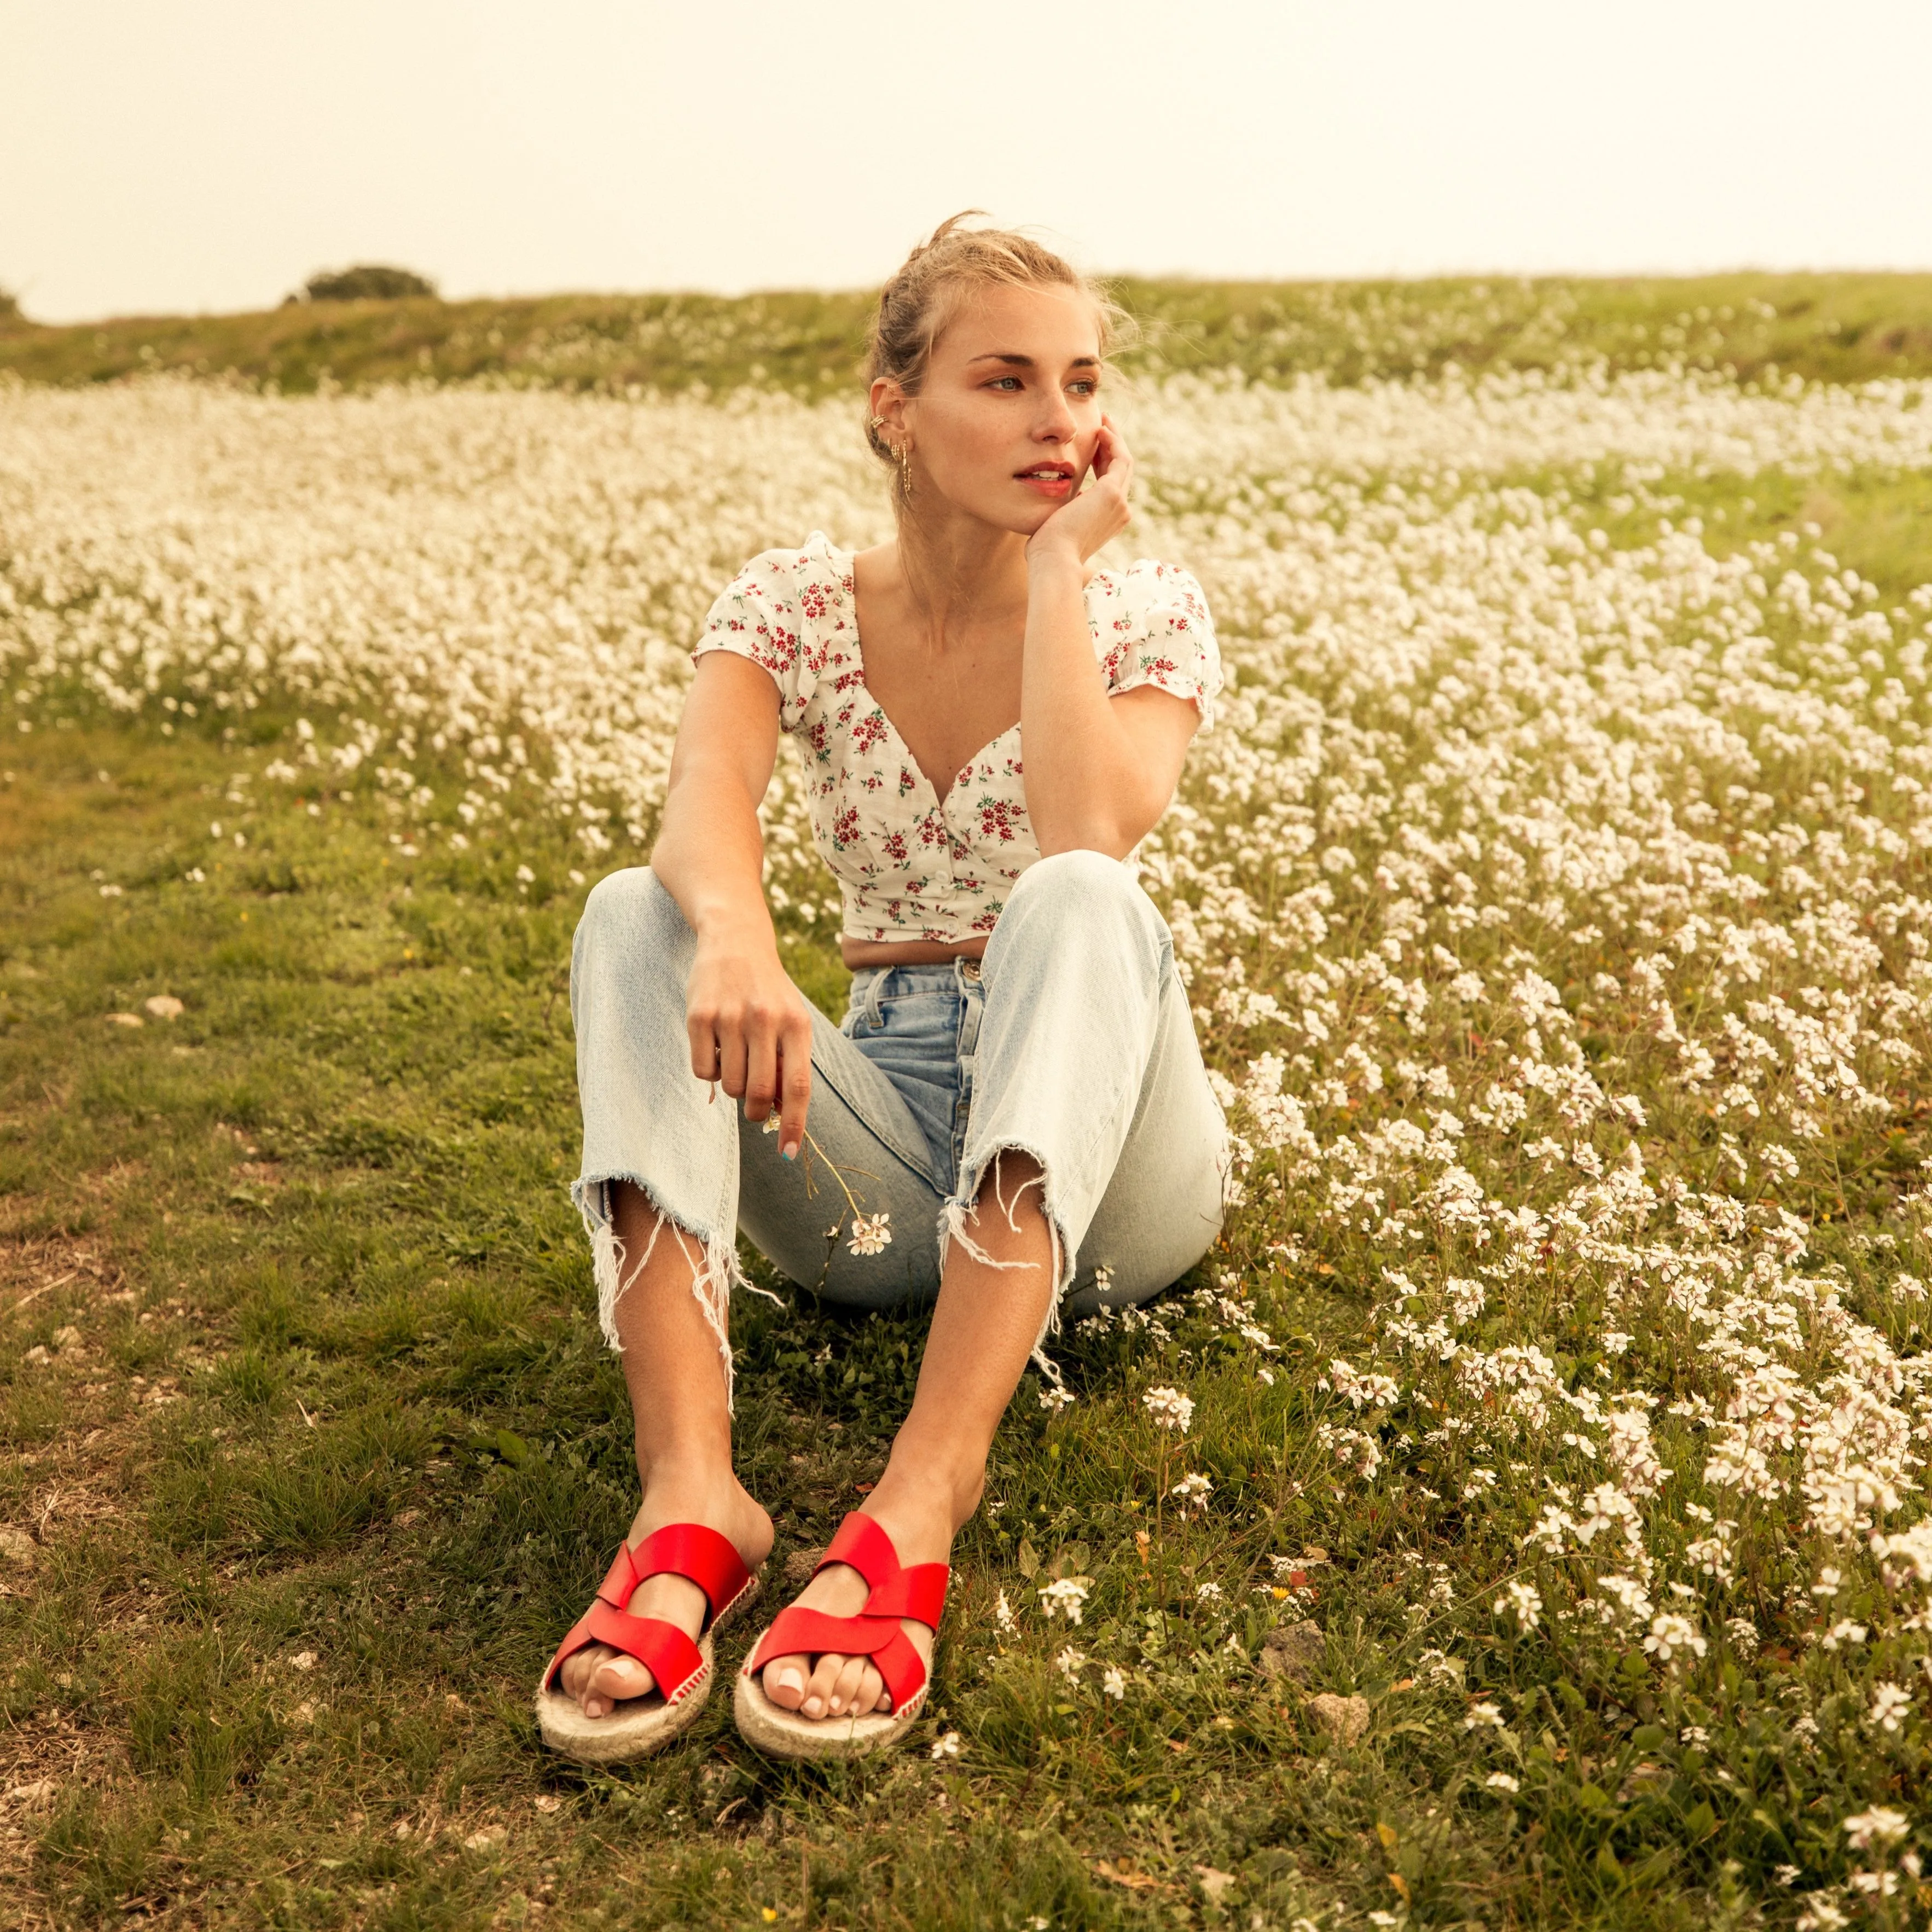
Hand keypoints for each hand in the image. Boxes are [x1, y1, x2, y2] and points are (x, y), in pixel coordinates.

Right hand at [684, 929, 811, 1157]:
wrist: (735, 941)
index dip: (795, 1124)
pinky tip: (716, 1047)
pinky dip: (710, 1072)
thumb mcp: (791, 1020)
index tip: (789, 1154)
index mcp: (796, 1024)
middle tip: (755, 1109)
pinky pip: (703, 1071)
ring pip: (731, 1086)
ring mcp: (730, 1018)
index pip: (798, 1086)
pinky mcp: (699, 1017)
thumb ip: (790, 1062)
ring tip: (736, 1059)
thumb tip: (785, 1114)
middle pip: (760, 1093)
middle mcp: (765, 1020)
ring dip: (734, 1086)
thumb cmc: (768, 991)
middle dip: (758, 1112)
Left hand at [1024, 415, 1133, 568]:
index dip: (1102, 461)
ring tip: (1102, 420)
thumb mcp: (1057, 525)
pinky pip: (1120, 459)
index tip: (1091, 444)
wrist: (1053, 560)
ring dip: (1114, 439)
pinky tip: (1100, 429)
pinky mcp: (1112, 493)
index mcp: (1107, 519)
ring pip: (1124, 462)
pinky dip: (1113, 442)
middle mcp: (1120, 512)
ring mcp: (1119, 503)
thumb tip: (1054, 505)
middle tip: (1101, 424)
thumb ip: (1062, 511)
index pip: (1109, 483)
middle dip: (1111, 445)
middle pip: (1120, 470)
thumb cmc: (1047, 550)